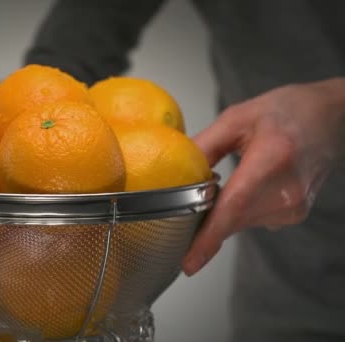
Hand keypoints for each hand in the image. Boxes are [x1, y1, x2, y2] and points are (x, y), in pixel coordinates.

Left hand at [183, 77, 344, 275]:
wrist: (330, 118)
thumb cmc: (286, 112)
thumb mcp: (237, 118)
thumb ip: (203, 146)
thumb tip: (174, 174)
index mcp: (272, 159)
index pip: (235, 206)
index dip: (209, 236)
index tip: (190, 262)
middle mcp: (288, 191)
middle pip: (233, 219)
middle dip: (204, 216)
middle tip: (190, 197)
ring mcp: (294, 207)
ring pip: (239, 222)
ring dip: (223, 209)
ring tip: (228, 179)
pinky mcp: (294, 215)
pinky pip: (251, 220)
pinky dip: (238, 210)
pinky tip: (243, 186)